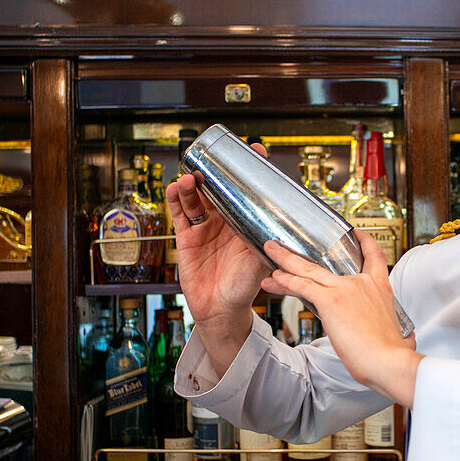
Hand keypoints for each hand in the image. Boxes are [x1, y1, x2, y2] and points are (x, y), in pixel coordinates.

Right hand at [165, 143, 272, 370]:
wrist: (221, 310)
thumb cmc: (245, 288)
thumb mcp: (261, 263)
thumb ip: (268, 244)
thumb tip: (284, 229)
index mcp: (245, 224)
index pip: (248, 192)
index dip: (250, 171)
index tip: (255, 150)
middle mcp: (225, 222)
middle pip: (218, 189)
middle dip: (215, 173)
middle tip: (213, 160)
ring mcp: (205, 228)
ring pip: (197, 199)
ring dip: (193, 186)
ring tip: (191, 178)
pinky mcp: (187, 237)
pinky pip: (180, 214)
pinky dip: (176, 200)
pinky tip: (175, 188)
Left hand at [260, 232, 421, 406]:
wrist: (390, 361)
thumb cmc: (395, 354)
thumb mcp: (402, 335)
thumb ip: (400, 332)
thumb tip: (405, 339)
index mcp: (381, 288)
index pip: (373, 256)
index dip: (363, 242)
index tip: (355, 234)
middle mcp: (364, 282)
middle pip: (330, 260)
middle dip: (312, 250)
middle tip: (297, 242)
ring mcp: (346, 289)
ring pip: (309, 269)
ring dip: (287, 259)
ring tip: (272, 251)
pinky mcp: (331, 300)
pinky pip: (303, 285)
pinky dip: (287, 281)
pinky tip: (275, 279)